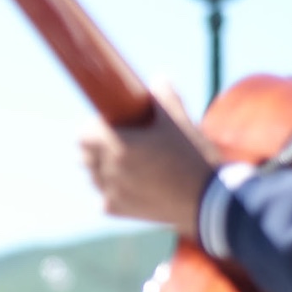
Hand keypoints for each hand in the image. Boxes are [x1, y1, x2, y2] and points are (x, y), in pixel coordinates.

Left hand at [78, 82, 215, 237]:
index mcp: (119, 146)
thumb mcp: (180, 121)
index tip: (109, 124)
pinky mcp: (118, 211)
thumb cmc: (194, 157)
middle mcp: (109, 171)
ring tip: (127, 164)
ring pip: (93, 176)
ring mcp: (111, 193)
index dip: (94, 128)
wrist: (208, 201)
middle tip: (117, 141)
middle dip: (96, 147)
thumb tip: (158, 80)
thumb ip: (164, 97)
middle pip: (84, 155)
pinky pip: (103, 197)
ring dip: (102, 168)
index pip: (83, 135)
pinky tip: (132, 184)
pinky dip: (112, 191)